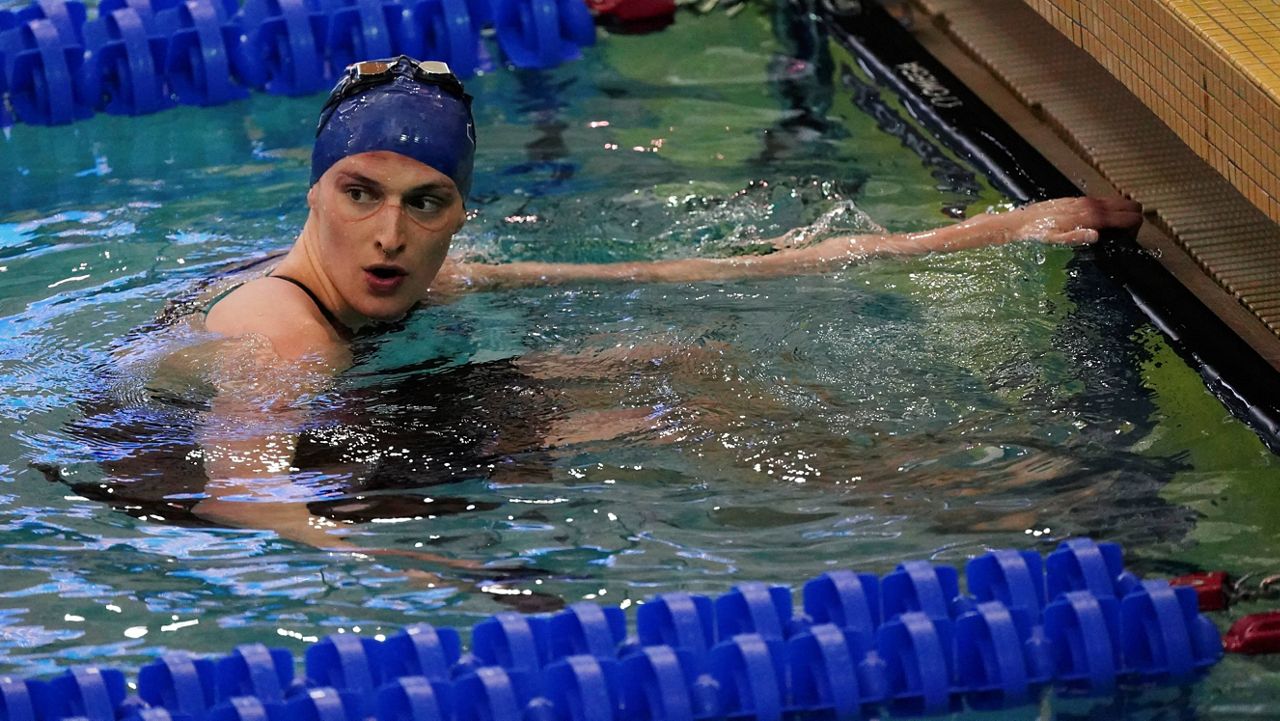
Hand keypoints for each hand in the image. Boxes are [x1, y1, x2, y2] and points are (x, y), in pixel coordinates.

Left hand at [1002, 196, 1142, 244]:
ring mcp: (1085, 201)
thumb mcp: (1055, 240)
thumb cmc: (1037, 233)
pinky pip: (1103, 202)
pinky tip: (1103, 220)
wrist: (1020, 223)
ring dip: (1123, 212)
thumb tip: (1096, 235)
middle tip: (1128, 233)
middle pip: (1129, 205)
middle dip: (1134, 217)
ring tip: (1118, 228)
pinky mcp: (1078, 200)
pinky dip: (1110, 209)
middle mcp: (1090, 205)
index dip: (1135, 227)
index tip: (1132, 238)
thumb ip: (1076, 236)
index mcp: (1090, 216)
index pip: (1127, 216)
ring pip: (1117, 201)